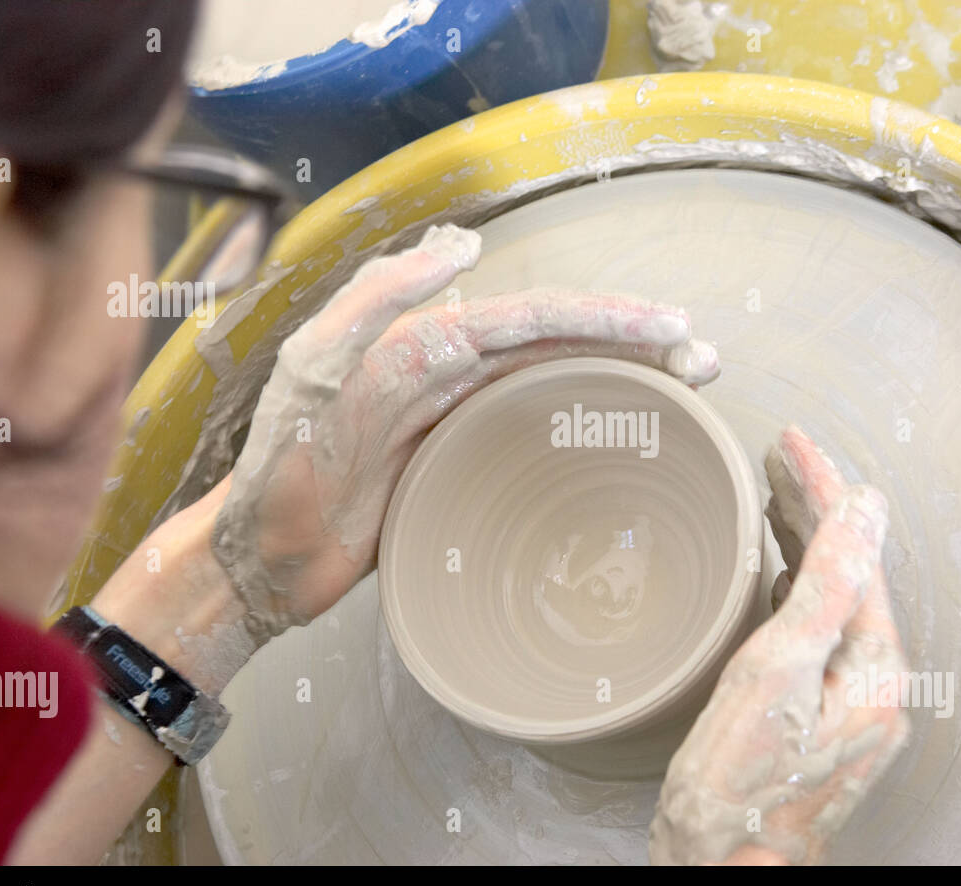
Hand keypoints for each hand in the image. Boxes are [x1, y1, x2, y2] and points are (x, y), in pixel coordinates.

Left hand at [210, 224, 718, 639]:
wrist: (259, 564)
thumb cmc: (276, 473)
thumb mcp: (312, 373)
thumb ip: (375, 303)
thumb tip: (462, 247)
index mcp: (421, 342)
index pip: (531, 318)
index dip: (603, 318)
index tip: (668, 327)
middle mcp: (446, 369)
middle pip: (558, 344)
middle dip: (634, 345)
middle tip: (701, 359)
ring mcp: (454, 418)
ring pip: (555, 381)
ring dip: (620, 378)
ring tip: (685, 387)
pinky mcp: (456, 465)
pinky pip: (532, 431)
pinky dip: (583, 423)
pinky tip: (619, 432)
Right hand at [649, 426, 909, 865]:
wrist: (723, 866)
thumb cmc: (739, 789)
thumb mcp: (777, 674)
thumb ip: (825, 587)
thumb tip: (867, 512)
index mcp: (875, 669)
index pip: (857, 553)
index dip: (824, 487)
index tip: (793, 443)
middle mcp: (873, 683)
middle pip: (850, 571)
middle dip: (817, 505)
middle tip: (782, 454)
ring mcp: (847, 700)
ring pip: (833, 595)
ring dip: (806, 540)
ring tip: (779, 491)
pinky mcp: (818, 713)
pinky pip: (816, 628)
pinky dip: (795, 586)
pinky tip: (779, 574)